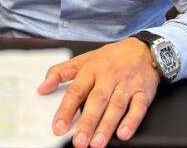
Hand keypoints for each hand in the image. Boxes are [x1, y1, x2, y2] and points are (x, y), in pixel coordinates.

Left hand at [37, 38, 159, 147]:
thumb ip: (60, 72)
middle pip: (97, 100)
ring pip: (116, 106)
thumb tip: (42, 88)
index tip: (58, 127)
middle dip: (87, 122)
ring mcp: (127, 84)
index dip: (66, 110)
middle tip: (79, 141)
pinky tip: (123, 133)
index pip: (76, 91)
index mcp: (92, 69)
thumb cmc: (111, 57)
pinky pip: (138, 107)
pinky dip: (132, 121)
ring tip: (96, 143)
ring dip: (107, 126)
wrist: (144, 49)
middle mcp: (109, 77)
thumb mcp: (84, 59)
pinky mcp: (144, 92)